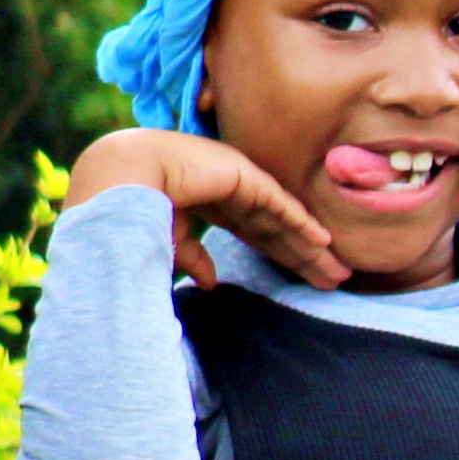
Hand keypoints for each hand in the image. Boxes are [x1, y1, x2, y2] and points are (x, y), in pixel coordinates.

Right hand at [67, 125, 341, 288]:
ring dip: (311, 246)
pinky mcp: (243, 177)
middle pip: (276, 229)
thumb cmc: (132, 206)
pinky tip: (323, 241)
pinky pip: (280, 206)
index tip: (305, 276)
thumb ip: (194, 258)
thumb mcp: (168, 239)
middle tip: (336, 278)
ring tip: (339, 270)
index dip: (280, 253)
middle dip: (305, 255)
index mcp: (208, 201)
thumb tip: (211, 283)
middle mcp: (228, 190)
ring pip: (284, 220)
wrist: (119, 176)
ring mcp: (237, 180)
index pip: (254, 232)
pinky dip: (302, 223)